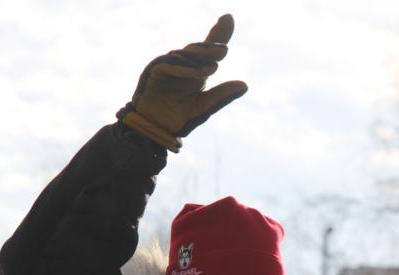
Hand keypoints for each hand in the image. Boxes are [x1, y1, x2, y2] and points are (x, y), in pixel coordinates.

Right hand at [117, 14, 247, 151]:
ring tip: (212, 68)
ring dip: (197, 60)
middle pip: (196, 50)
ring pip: (183, 55)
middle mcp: (182, 65)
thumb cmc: (178, 119)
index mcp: (195, 71)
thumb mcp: (204, 107)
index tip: (228, 18)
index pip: (207, 49)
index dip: (218, 33)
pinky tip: (195, 72)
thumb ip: (221, 96)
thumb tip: (245, 85)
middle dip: (210, 48)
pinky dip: (182, 68)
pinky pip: (167, 65)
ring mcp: (167, 67)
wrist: (155, 132)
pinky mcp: (154, 72)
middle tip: (224, 51)